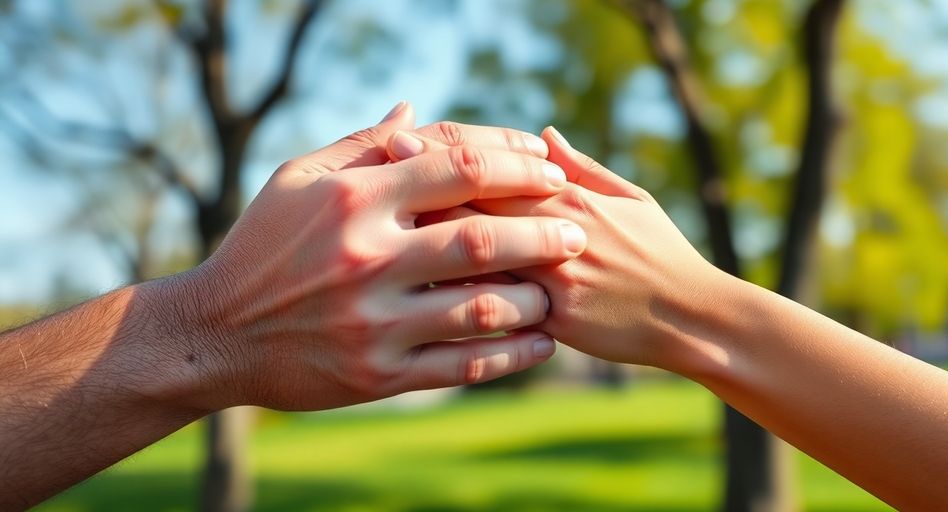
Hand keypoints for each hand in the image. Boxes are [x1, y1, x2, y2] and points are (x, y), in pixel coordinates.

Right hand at [168, 104, 587, 410]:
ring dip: (535, 300)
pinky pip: (461, 366)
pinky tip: (540, 344)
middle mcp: (366, 258)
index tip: (551, 170)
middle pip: (481, 240)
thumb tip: (415, 112)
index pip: (455, 168)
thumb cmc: (262, 246)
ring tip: (561, 293)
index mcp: (352, 199)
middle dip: (542, 233)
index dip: (514, 163)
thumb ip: (361, 145)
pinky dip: (510, 356)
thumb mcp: (296, 180)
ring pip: (481, 309)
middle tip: (578, 234)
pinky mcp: (377, 374)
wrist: (214, 334)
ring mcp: (373, 321)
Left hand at [388, 126, 727, 372]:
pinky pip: (498, 307)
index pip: (494, 170)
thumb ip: (583, 166)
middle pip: (475, 206)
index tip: (398, 139)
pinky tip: (412, 295)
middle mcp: (556, 234)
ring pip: (479, 257)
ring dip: (425, 243)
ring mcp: (553, 278)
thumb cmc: (661, 252)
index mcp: (570, 198)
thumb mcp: (630, 198)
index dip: (441, 156)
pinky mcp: (556, 320)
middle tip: (369, 176)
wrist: (692, 315)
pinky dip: (456, 297)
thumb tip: (541, 134)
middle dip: (420, 189)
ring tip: (372, 235)